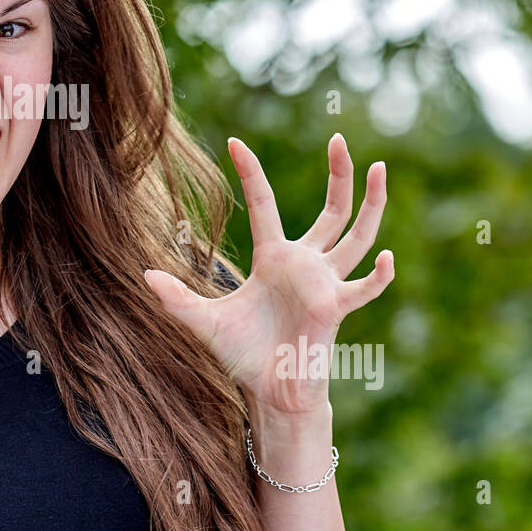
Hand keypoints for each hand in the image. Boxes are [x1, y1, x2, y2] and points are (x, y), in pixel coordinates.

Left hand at [144, 133, 393, 415]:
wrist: (270, 391)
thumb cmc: (243, 355)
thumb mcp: (203, 321)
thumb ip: (177, 298)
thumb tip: (145, 275)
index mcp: (274, 258)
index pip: (263, 205)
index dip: (251, 173)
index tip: (235, 142)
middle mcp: (305, 264)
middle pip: (332, 210)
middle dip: (339, 175)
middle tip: (340, 139)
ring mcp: (324, 283)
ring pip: (357, 235)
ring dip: (370, 204)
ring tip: (378, 168)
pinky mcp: (335, 308)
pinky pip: (363, 289)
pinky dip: (377, 276)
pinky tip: (386, 258)